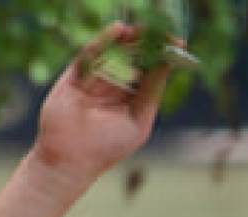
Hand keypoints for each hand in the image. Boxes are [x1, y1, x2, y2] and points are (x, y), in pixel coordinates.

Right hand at [30, 23, 172, 189]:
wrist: (70, 159)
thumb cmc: (108, 147)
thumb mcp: (138, 119)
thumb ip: (151, 92)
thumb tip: (166, 64)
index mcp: (135, 98)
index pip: (152, 71)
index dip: (163, 56)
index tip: (177, 42)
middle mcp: (116, 86)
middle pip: (134, 57)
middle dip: (147, 42)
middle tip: (160, 28)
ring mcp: (96, 79)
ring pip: (115, 52)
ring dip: (129, 38)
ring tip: (143, 27)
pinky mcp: (76, 75)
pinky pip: (92, 53)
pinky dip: (104, 40)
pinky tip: (119, 30)